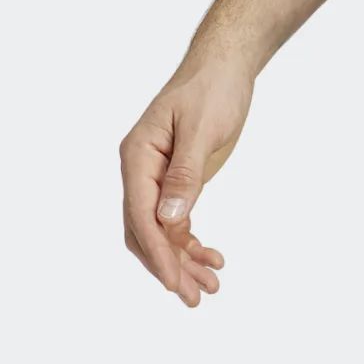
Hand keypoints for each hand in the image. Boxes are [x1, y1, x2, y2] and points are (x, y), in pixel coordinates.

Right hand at [119, 60, 252, 306]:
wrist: (226, 65)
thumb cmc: (212, 87)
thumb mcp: (201, 128)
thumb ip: (185, 174)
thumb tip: (169, 221)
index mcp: (137, 156)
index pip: (140, 215)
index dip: (157, 252)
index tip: (174, 282)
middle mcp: (140, 170)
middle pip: (144, 231)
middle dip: (168, 266)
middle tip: (194, 297)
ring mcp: (156, 177)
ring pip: (161, 232)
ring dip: (182, 261)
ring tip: (209, 287)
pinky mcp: (175, 181)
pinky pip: (175, 222)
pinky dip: (190, 243)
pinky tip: (210, 259)